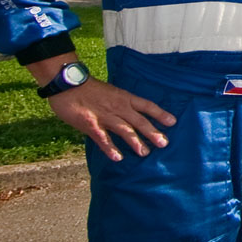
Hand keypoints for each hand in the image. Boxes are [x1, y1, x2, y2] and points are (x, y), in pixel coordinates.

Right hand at [48, 79, 174, 161]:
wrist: (68, 83)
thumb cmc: (88, 89)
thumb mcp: (110, 93)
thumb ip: (120, 104)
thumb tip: (130, 115)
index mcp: (124, 98)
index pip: (147, 105)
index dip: (160, 114)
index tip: (173, 122)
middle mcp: (118, 107)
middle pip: (140, 120)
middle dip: (152, 132)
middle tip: (164, 144)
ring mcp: (105, 116)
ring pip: (125, 130)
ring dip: (136, 142)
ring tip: (145, 153)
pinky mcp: (90, 124)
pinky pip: (103, 138)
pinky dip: (110, 148)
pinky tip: (118, 158)